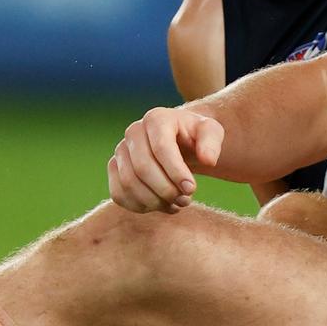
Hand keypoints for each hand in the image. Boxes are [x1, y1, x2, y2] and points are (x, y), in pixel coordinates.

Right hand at [107, 107, 222, 213]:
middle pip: (142, 168)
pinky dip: (139, 206)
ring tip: (177, 204)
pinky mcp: (114, 168)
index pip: (161, 148)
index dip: (176, 172)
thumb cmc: (196, 136)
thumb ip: (212, 143)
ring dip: (154, 201)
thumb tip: (208, 161)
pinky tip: (161, 206)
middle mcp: (133, 131)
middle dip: (165, 190)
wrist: (180, 140)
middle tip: (186, 200)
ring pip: (128, 183)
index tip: (191, 189)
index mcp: (157, 118)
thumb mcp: (211, 132)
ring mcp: (120, 150)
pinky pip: (118, 194)